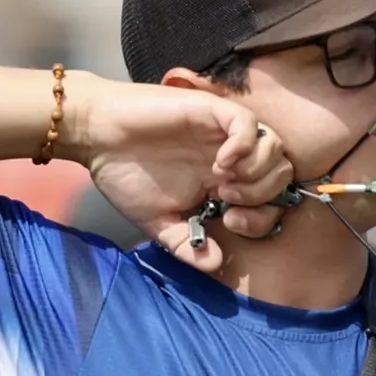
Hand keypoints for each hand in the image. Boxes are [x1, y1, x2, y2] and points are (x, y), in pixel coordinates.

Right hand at [75, 79, 294, 272]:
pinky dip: (244, 145)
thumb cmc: (122, 175)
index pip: (271, 200)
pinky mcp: (211, 111)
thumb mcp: (155, 221)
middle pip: (281, 173)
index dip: (263, 217)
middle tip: (227, 201)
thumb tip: (215, 264)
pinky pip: (249, 123)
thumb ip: (186, 244)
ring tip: (223, 181)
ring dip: (257, 171)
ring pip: (274, 146)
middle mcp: (231, 157)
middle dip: (264, 194)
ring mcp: (223, 133)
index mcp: (223, 182)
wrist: (94, 138)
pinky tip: (221, 162)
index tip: (230, 223)